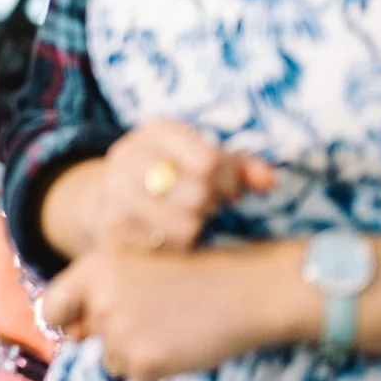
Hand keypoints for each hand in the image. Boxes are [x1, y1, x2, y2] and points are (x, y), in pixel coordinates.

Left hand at [39, 244, 300, 380]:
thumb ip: (98, 293)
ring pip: (112, 357)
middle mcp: (99, 299)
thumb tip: (69, 334)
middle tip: (152, 317)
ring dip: (136, 351)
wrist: (243, 291)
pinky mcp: (143, 362)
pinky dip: (158, 367)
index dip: (64, 319)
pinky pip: (137, 375)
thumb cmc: (193, 274)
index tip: (77, 325)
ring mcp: (119, 332)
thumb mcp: (137, 266)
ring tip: (171, 325)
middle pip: (86, 336)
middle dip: (111, 334)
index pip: (50, 308)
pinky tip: (180, 343)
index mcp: (93, 268)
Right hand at [92, 118, 276, 253]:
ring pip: (183, 225)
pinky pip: (163, 248)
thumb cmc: (176, 173)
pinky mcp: (111, 227)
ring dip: (195, 227)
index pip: (209, 160)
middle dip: (211, 204)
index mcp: (157, 132)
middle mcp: (128, 157)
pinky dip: (175, 245)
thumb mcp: (207, 158)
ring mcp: (115, 193)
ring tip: (190, 218)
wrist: (113, 194)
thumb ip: (244, 167)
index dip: (229, 180)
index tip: (228, 187)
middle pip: (197, 194)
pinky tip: (171, 234)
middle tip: (207, 204)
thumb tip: (269, 181)